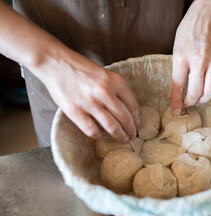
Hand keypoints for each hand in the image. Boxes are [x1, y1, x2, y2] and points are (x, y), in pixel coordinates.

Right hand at [0, 2, 138, 142]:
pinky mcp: (75, 111)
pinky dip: (99, 136)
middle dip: (131, 130)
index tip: (138, 125)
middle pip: (125, 118)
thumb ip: (115, 89)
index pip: (133, 105)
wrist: (54, 62)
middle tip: (133, 136)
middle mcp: (105, 92)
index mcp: (115, 81)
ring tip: (123, 140)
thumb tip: (126, 109)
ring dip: (120, 136)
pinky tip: (101, 136)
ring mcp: (90, 102)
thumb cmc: (80, 67)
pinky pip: (92, 130)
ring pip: (112, 127)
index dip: (137, 118)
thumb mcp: (104, 73)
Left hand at [170, 0, 210, 114]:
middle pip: (196, 91)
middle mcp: (198, 59)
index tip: (176, 111)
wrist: (206, 16)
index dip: (176, 102)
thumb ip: (176, 73)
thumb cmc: (188, 32)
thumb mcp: (176, 51)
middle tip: (188, 104)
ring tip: (200, 99)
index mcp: (181, 57)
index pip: (178, 86)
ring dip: (205, 99)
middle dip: (191, 102)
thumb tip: (173, 94)